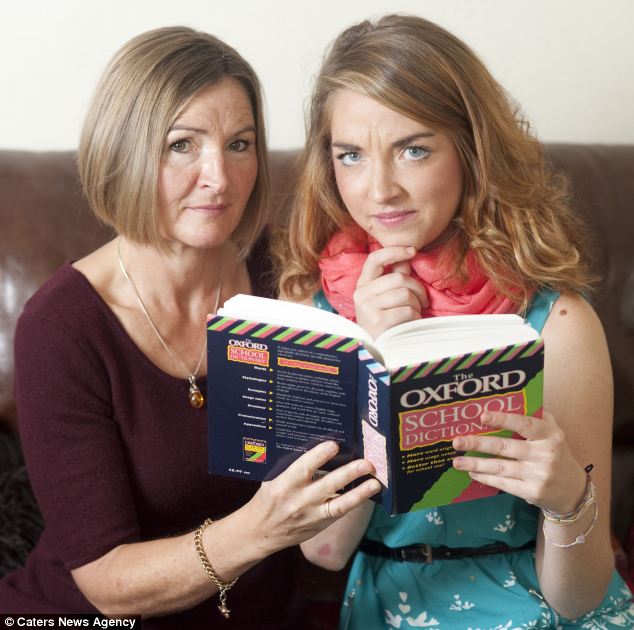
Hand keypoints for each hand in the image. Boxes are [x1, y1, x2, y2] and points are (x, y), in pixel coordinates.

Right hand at [246, 441, 381, 553]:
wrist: (261, 531)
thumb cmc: (268, 498)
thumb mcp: (272, 479)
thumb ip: (291, 465)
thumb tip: (315, 443)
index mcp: (284, 484)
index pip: (303, 468)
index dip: (319, 456)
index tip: (334, 445)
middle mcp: (299, 500)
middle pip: (327, 485)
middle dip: (348, 474)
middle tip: (366, 463)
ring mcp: (311, 515)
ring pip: (339, 504)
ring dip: (359, 493)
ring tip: (375, 482)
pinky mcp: (320, 525)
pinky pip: (340, 513)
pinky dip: (354, 502)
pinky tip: (367, 492)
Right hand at [354, 246, 427, 338]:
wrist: (376, 351)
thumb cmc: (385, 321)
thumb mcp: (386, 297)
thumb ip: (395, 276)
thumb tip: (408, 257)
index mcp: (363, 284)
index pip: (374, 259)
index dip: (394, 251)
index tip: (413, 251)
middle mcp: (361, 294)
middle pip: (399, 278)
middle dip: (417, 289)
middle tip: (422, 301)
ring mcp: (367, 307)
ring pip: (405, 294)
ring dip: (417, 305)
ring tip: (412, 314)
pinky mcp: (377, 321)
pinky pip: (407, 310)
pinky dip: (415, 317)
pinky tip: (409, 324)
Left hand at [451, 411, 586, 513]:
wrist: (572, 490)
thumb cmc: (554, 453)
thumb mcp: (552, 432)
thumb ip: (534, 417)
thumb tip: (504, 402)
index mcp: (550, 434)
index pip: (524, 424)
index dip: (503, 419)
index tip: (482, 416)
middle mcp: (546, 454)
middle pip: (506, 447)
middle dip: (478, 444)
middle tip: (457, 441)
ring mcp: (539, 475)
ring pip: (501, 467)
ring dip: (476, 464)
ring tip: (457, 462)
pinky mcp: (533, 492)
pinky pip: (504, 484)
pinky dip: (486, 478)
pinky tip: (472, 473)